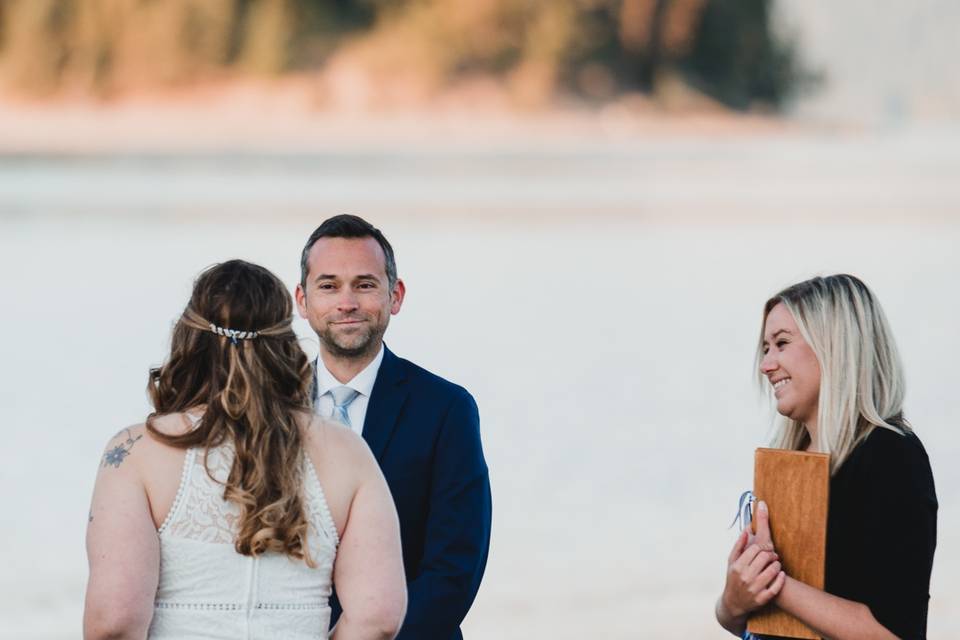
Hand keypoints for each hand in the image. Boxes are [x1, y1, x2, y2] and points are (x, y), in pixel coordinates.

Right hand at [720, 500, 785, 619]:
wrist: (733, 602)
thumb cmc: (733, 578)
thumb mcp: (731, 561)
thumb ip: (739, 545)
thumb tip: (746, 530)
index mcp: (738, 566)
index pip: (755, 549)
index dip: (763, 546)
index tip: (767, 548)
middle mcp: (745, 577)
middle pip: (764, 558)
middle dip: (771, 554)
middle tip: (773, 555)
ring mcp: (754, 589)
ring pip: (772, 571)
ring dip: (777, 564)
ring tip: (776, 563)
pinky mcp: (762, 599)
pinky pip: (776, 587)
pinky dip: (781, 579)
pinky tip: (781, 574)